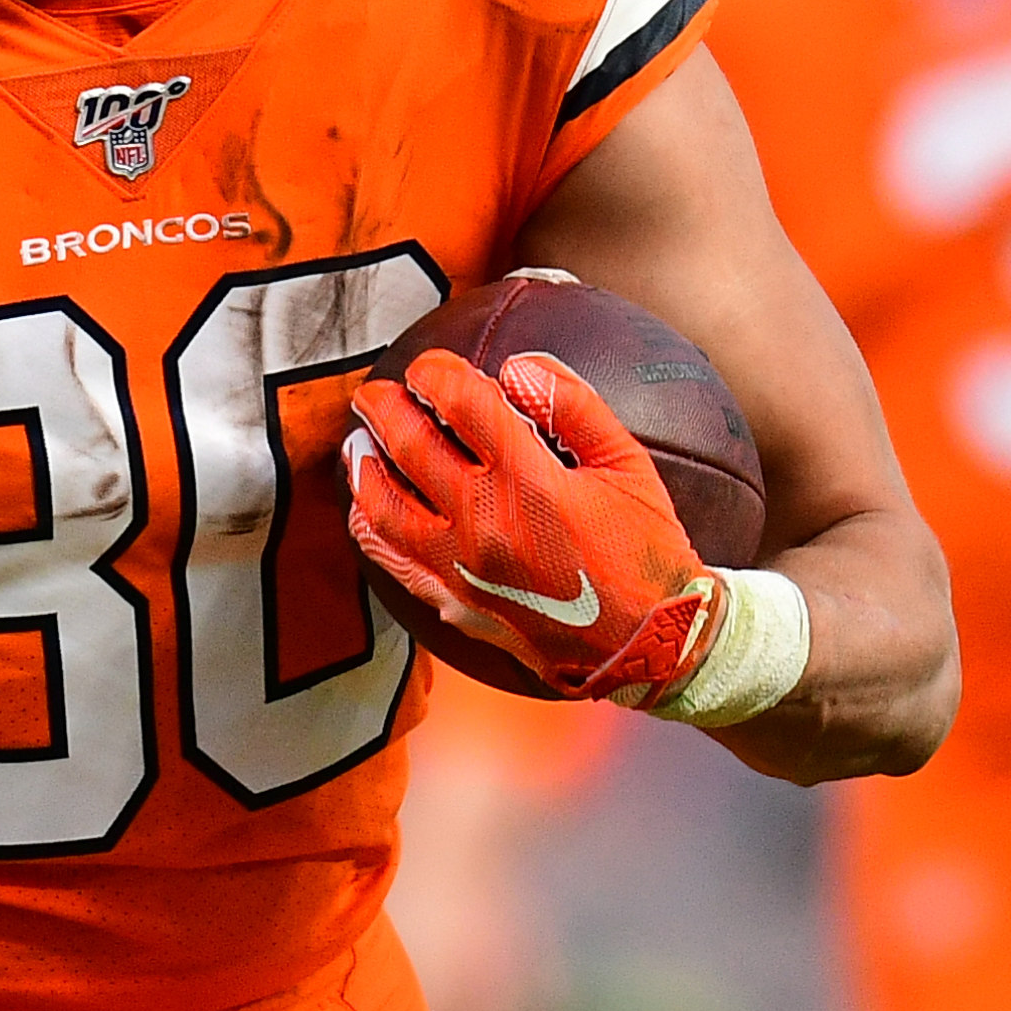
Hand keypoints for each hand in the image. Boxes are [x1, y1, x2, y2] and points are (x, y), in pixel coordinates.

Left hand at [345, 349, 725, 707]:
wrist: (651, 644)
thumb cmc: (646, 552)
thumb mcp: (627, 465)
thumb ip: (574, 405)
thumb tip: (520, 366)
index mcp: (529, 483)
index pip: (461, 404)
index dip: (437, 373)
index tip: (431, 367)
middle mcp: (484, 524)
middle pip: (409, 446)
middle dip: (384, 408)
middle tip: (375, 393)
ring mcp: (462, 569)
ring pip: (385, 507)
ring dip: (364, 466)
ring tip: (359, 443)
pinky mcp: (456, 604)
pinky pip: (394, 562)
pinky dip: (371, 529)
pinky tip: (366, 510)